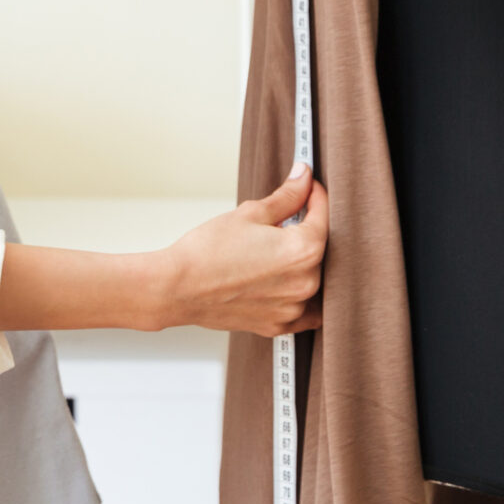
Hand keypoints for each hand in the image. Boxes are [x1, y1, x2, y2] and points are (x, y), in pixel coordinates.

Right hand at [158, 163, 327, 335]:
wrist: (178, 288)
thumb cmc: (208, 252)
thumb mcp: (250, 213)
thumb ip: (286, 196)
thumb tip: (303, 178)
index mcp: (304, 250)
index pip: (324, 215)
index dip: (315, 195)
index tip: (306, 187)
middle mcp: (306, 282)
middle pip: (321, 248)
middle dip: (307, 228)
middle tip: (284, 217)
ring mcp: (294, 307)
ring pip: (314, 278)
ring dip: (303, 261)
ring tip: (274, 250)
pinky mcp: (280, 324)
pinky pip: (305, 310)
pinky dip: (301, 295)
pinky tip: (282, 280)